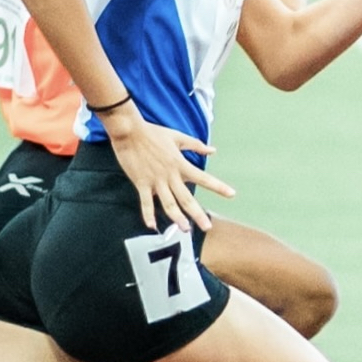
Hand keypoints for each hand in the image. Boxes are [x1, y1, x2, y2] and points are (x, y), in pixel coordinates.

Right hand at [101, 105, 233, 232]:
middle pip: (186, 198)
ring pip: (168, 203)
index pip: (203, 178)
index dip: (218, 187)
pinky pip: (145, 202)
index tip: (231, 194)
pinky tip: (152, 226)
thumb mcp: (178, 137)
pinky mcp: (141, 183)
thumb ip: (196, 146)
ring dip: (177, 218)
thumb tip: (213, 151)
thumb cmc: (153, 133)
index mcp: (181, 164)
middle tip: (207, 227)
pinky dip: (148, 214)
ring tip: (185, 229)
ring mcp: (155, 181)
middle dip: (197, 213)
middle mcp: (170, 175)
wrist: (129, 132)